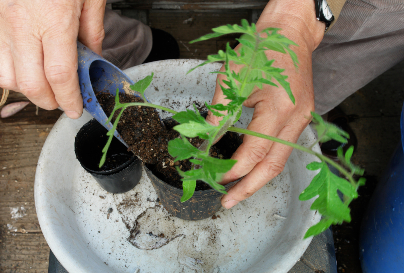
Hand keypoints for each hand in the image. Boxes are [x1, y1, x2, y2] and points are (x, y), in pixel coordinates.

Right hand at [0, 0, 105, 117]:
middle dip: (50, 101)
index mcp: (53, 19)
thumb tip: (94, 58)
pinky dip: (10, 74)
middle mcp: (21, 24)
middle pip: (31, 84)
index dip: (69, 98)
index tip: (76, 108)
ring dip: (28, 91)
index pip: (60, 75)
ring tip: (46, 88)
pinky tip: (27, 70)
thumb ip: (92, 32)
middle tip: (64, 101)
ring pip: (6, 77)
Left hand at [207, 0, 325, 208]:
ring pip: (280, 161)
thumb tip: (205, 141)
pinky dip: (266, 162)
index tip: (214, 175)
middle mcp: (296, 119)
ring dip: (258, 179)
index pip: (254, 152)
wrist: (290, 33)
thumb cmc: (260, 49)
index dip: (233, 168)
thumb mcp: (232, 80)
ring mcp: (303, 120)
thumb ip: (218, 115)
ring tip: (237, 191)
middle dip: (249, 188)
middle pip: (273, 167)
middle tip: (227, 203)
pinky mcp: (302, 117)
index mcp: (278, 108)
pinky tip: (251, 168)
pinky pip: (283, 147)